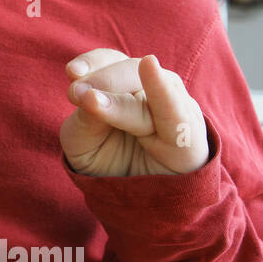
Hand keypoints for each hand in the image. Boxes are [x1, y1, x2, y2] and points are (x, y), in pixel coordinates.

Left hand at [59, 48, 208, 176]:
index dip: (93, 62)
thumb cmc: (105, 160)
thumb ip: (85, 120)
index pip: (111, 61)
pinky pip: (179, 114)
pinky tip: (152, 70)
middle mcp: (153, 90)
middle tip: (74, 94)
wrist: (132, 200)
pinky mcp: (190, 135)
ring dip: (121, 102)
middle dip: (103, 80)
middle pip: (131, 72)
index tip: (72, 72)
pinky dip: (164, 93)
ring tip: (92, 101)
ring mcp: (175, 109)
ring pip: (150, 96)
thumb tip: (90, 97)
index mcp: (124, 85)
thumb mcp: (82, 142)